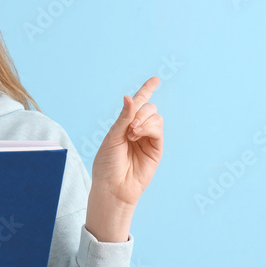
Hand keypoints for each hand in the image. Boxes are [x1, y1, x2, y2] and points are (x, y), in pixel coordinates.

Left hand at [90, 76, 163, 208]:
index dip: (146, 91)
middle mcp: (137, 130)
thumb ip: (124, 118)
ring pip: (155, 116)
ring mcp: (148, 139)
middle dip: (140, 111)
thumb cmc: (107, 164)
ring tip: (132, 133)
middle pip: (148, 107)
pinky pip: (158, 129)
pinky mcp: (156, 148)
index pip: (136, 105)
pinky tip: (137, 135)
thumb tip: (130, 97)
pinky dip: (148, 127)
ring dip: (143, 120)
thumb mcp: (112, 137)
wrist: (113, 187)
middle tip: (129, 126)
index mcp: (124, 126)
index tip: (155, 79)